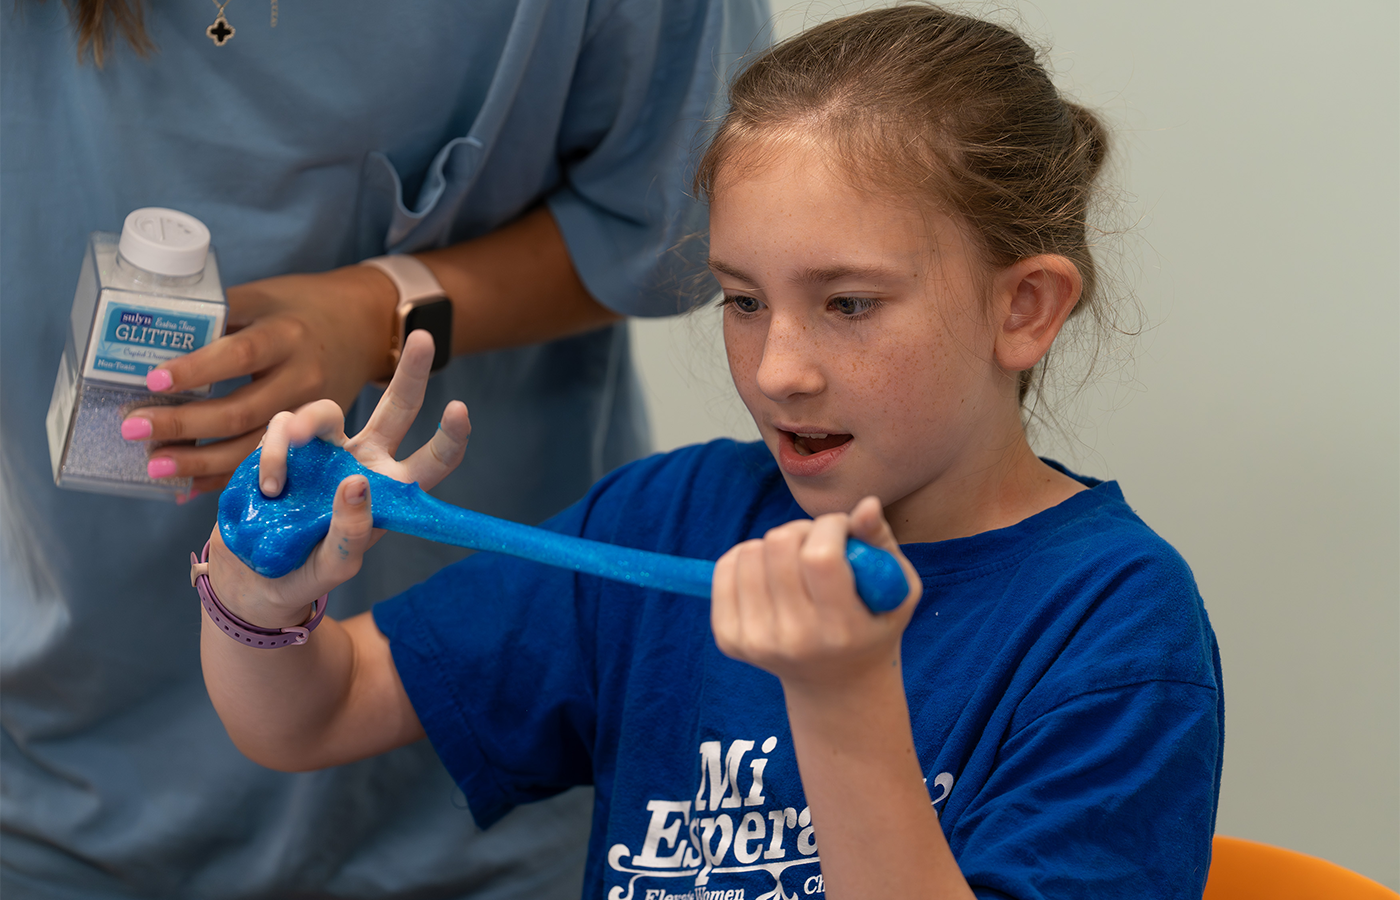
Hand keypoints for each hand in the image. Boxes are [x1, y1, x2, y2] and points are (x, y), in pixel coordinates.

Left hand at [122, 265, 397, 495]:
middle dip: (185, 425)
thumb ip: (218, 316)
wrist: (363, 328)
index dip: (196, 370)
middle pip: (242, 411)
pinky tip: (184, 485)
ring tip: (153, 465)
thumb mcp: (263, 297)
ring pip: (254, 447)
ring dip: (200, 462)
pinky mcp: (313, 438)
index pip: (239, 354)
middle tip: (133, 427)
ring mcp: (310, 414)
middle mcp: (303, 378)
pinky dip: (223, 479)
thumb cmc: (300, 308)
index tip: (152, 380)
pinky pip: (264, 463)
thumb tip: (151, 337)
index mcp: (287, 335)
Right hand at [205, 330, 469, 627]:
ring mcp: (324, 450)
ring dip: (305, 426)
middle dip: (412, 372)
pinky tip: (269, 485)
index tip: (460, 409)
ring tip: (282, 469)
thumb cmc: (305, 573)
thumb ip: (349, 535)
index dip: (450, 436)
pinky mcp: (283, 445)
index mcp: (389, 491)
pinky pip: (282, 427)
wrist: (253, 577)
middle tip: (423, 337)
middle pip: (397, 408)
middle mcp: (364, 460)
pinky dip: (274, 453)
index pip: (432, 461)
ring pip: (327, 409)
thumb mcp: (333, 567)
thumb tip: (355, 485)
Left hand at [710, 497, 921, 689]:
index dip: (830, 526)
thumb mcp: (895, 589)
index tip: (841, 528)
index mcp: (840, 629)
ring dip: (775, 542)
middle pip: (779, 546)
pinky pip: (725, 568)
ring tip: (796, 561)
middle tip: (817, 543)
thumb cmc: (872, 625)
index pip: (820, 557)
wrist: (836, 685)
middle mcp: (794, 639)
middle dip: (801, 529)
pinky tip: (771, 571)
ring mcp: (756, 641)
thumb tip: (865, 504)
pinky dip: (748, 556)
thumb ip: (880, 542)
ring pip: (750, 551)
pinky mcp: (729, 638)